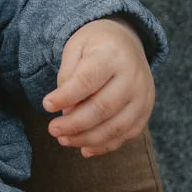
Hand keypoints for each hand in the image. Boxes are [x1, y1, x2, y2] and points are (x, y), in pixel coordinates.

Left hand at [42, 18, 153, 156]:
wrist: (127, 42)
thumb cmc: (95, 46)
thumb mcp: (76, 46)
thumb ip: (68, 75)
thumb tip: (66, 111)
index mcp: (112, 55)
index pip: (88, 80)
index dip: (66, 96)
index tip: (46, 105)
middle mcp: (132, 76)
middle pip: (103, 107)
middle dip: (74, 124)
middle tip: (53, 130)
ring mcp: (143, 95)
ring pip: (116, 126)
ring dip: (87, 139)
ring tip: (64, 140)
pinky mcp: (145, 111)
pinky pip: (127, 134)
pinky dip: (105, 146)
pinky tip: (85, 148)